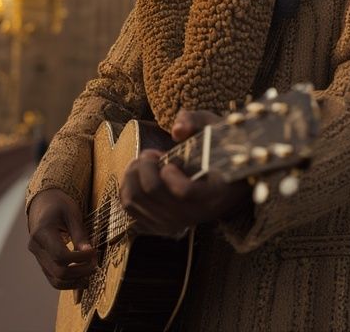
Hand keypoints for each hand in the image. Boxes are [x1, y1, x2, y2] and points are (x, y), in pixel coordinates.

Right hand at [28, 189, 97, 288]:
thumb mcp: (72, 214)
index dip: (80, 258)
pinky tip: (83, 278)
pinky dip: (69, 282)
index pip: (60, 255)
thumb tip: (90, 253)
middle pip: (58, 271)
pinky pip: (54, 278)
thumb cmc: (60, 205)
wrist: (44, 204)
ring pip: (55, 280)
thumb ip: (79, 234)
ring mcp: (37, 257)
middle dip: (80, 271)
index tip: (94, 252)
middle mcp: (36, 247)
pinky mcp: (42, 262)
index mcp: (42, 232)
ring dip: (75, 281)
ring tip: (91, 273)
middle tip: (95, 264)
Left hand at [120, 109, 250, 237]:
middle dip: (145, 164)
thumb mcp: (212, 128)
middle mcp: (194, 214)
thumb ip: (196, 122)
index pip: (185, 191)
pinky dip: (127, 187)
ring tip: (145, 164)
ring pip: (134, 200)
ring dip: (133, 174)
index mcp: (215, 191)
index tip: (170, 159)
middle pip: (152, 190)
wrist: (222, 179)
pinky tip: (139, 176)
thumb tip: (177, 129)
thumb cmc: (216, 149)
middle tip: (152, 154)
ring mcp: (175, 223)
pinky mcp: (158, 225)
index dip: (170, 171)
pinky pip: (128, 208)